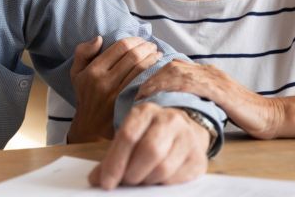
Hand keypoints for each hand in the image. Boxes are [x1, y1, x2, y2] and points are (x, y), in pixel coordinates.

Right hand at [68, 36, 161, 142]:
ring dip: (153, 58)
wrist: (91, 127)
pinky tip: (158, 69)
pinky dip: (154, 73)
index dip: (134, 40)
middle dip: (146, 47)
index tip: (140, 40)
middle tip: (151, 45)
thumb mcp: (77, 73)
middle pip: (133, 56)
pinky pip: (145, 83)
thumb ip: (83, 52)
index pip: (120, 47)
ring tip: (157, 54)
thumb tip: (99, 38)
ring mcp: (118, 94)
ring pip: (141, 69)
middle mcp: (105, 82)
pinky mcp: (128, 104)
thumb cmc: (86, 96)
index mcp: (93, 71)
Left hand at [89, 103, 209, 188]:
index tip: (106, 183)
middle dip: (133, 173)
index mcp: (145, 112)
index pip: (128, 136)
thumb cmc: (149, 136)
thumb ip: (112, 157)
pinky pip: (177, 178)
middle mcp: (169, 120)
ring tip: (141, 179)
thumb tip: (96, 180)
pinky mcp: (198, 157)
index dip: (115, 163)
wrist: (185, 130)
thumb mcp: (129, 138)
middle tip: (126, 181)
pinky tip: (157, 179)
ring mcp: (187, 137)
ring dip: (147, 180)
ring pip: (164, 167)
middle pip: (149, 151)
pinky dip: (162, 184)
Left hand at [136, 61, 282, 138]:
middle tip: (137, 93)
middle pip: (172, 66)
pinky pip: (193, 84)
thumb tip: (172, 106)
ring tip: (144, 96)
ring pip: (178, 72)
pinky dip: (175, 88)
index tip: (140, 89)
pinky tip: (164, 96)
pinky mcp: (221, 90)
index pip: (174, 66)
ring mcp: (215, 79)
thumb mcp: (215, 102)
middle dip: (151, 78)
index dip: (154, 75)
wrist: (271, 116)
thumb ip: (197, 98)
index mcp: (207, 73)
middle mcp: (209, 71)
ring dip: (157, 83)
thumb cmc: (242, 113)